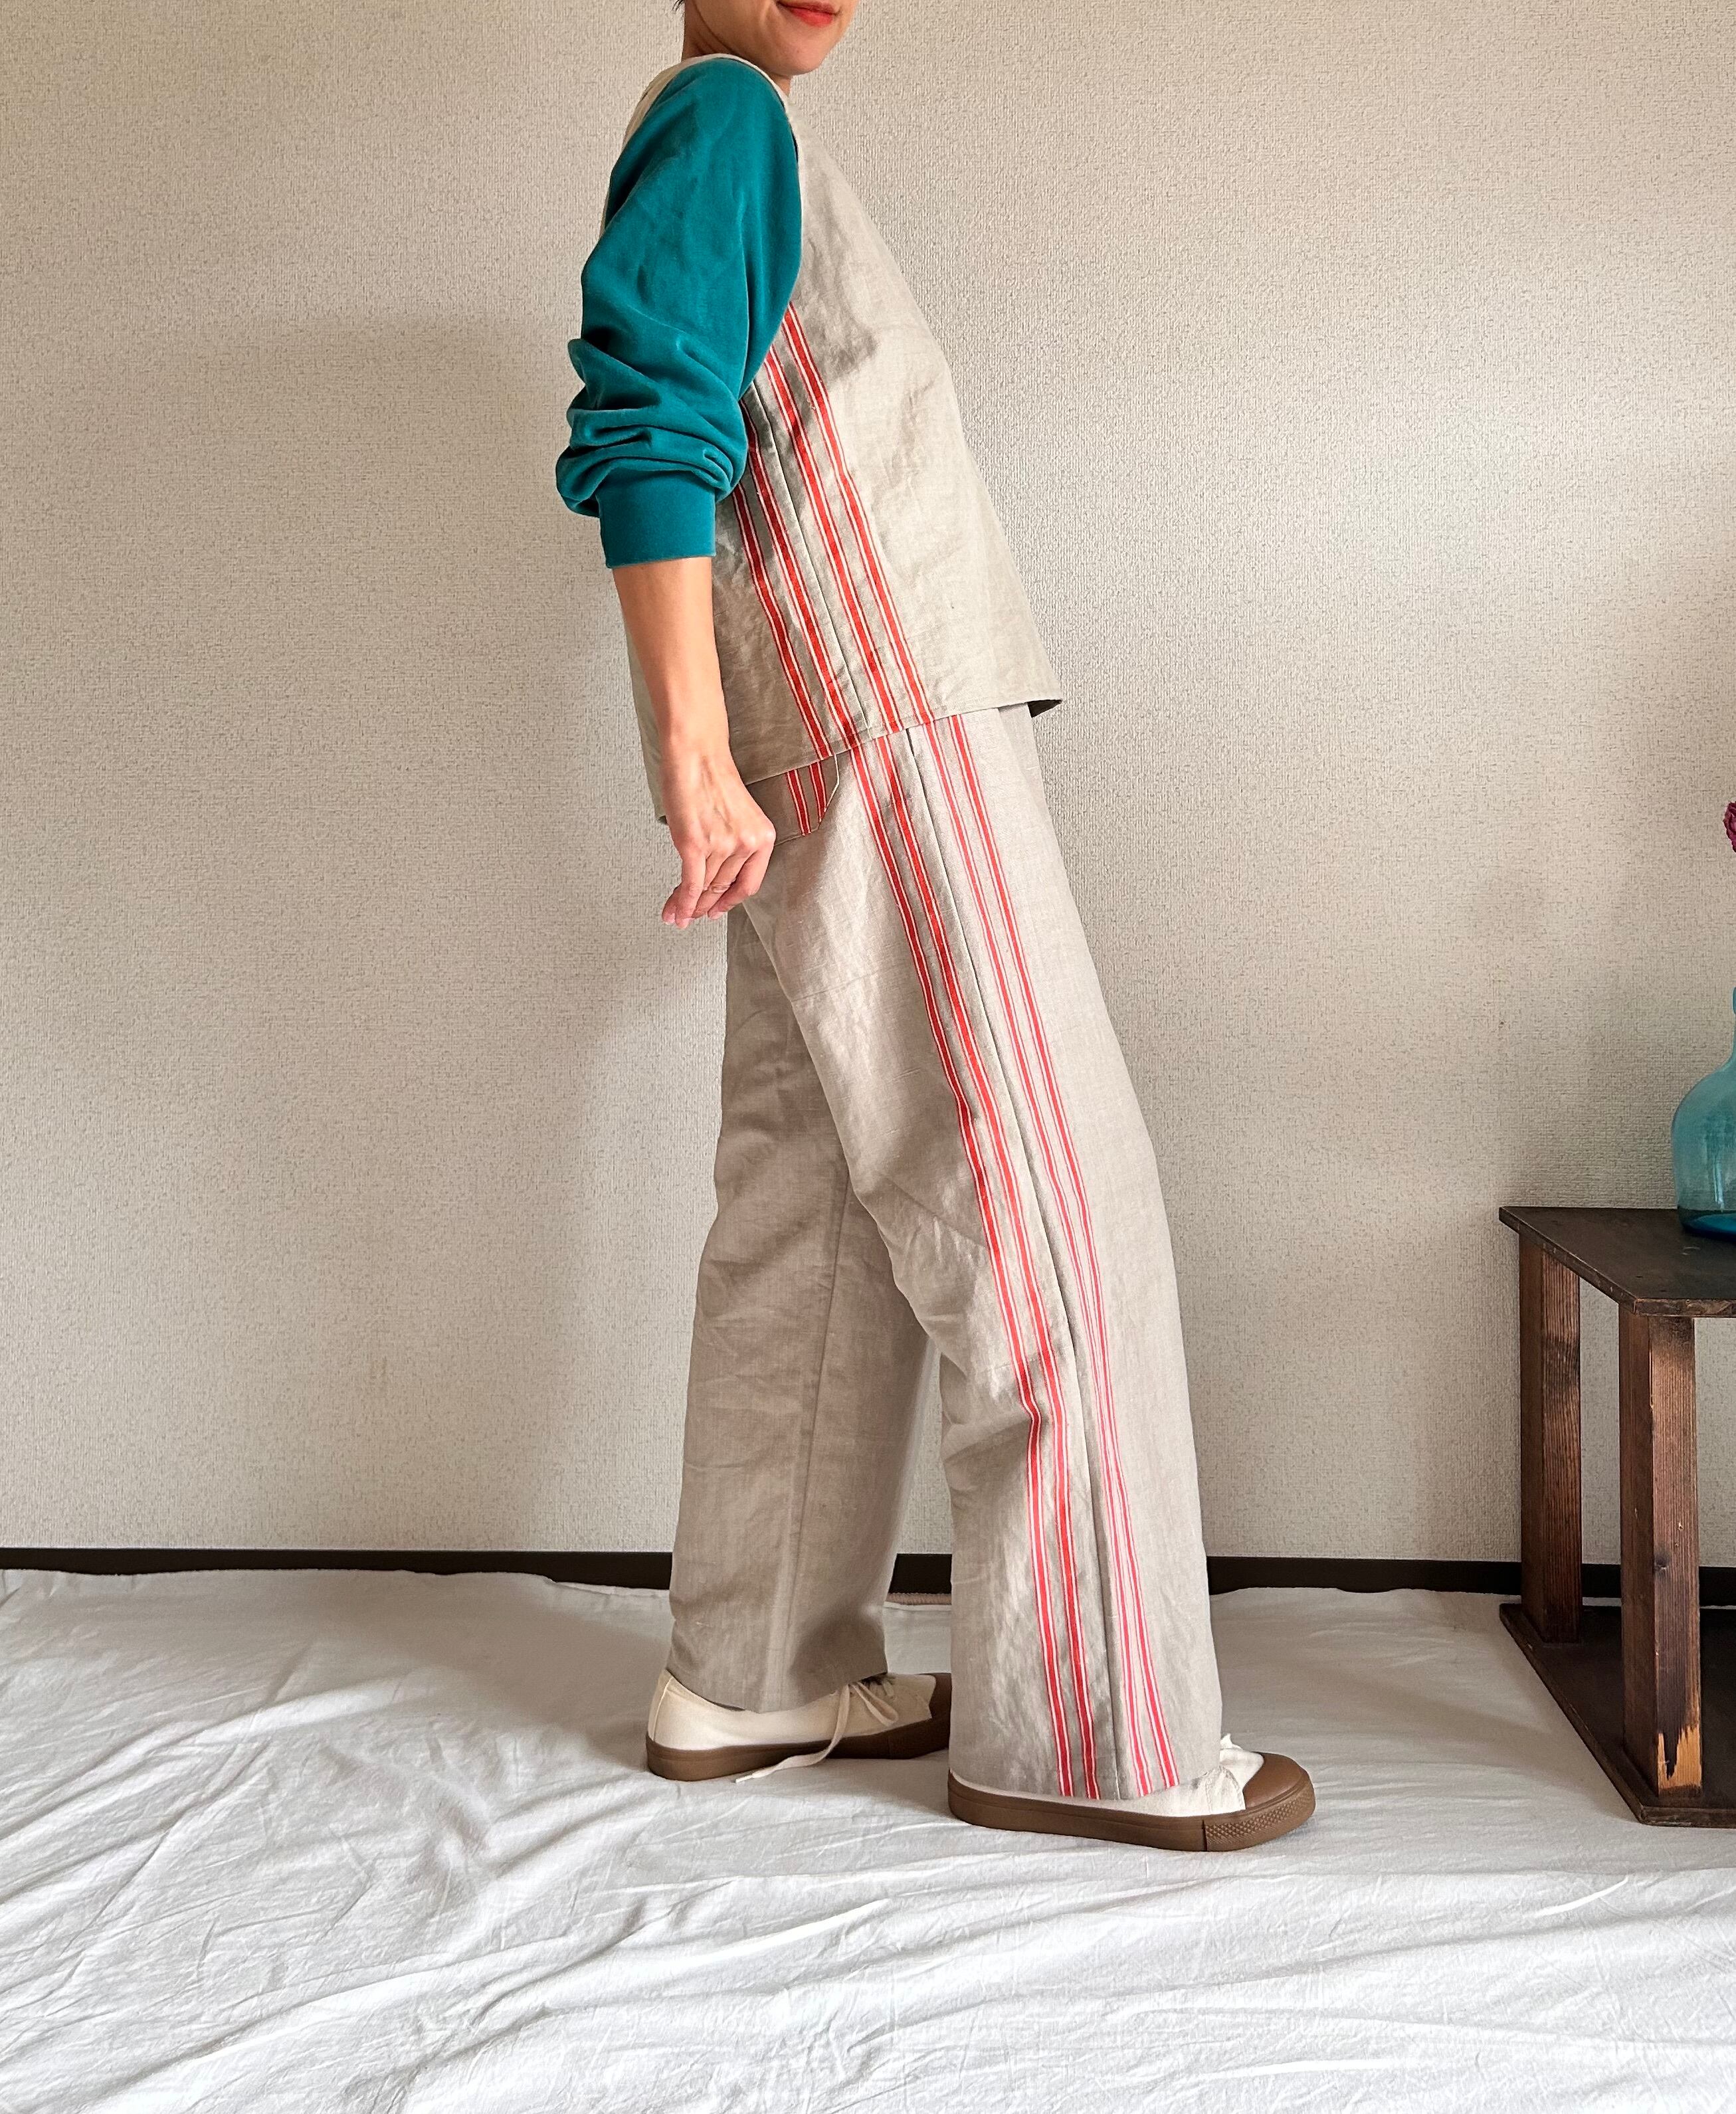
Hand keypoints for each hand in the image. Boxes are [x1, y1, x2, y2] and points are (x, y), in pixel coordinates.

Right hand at [658, 741, 776, 928]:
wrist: (696, 754)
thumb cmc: (711, 778)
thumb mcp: (738, 817)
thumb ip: (734, 845)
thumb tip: (715, 875)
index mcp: (763, 838)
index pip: (748, 884)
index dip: (730, 902)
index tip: (717, 911)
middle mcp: (746, 844)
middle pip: (723, 889)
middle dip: (704, 906)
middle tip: (691, 915)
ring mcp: (722, 846)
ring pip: (704, 888)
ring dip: (688, 906)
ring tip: (676, 914)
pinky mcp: (696, 845)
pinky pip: (690, 884)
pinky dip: (681, 902)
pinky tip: (674, 912)